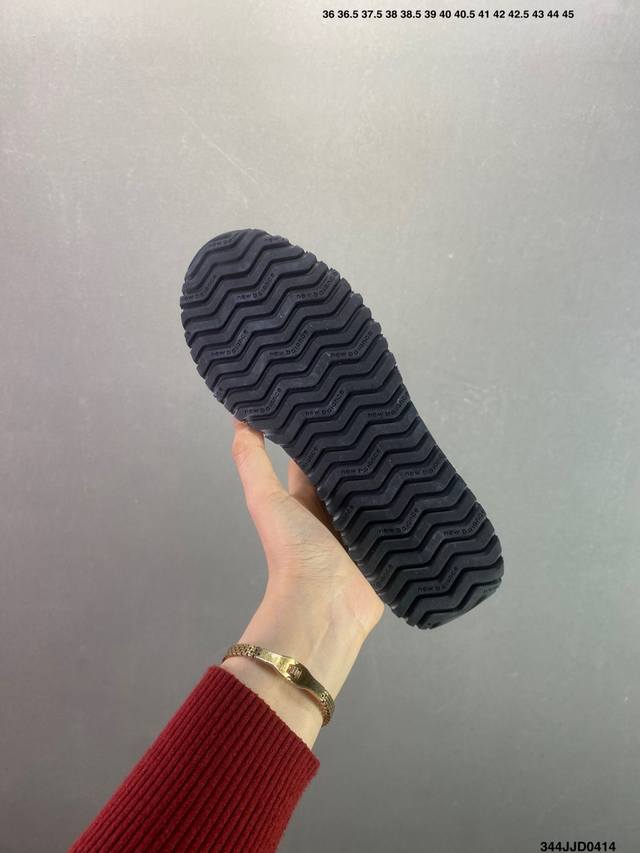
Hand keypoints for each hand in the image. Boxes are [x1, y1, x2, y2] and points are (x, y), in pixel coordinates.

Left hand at [221, 419, 383, 746]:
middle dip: (363, 445)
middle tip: (385, 407)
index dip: (323, 426)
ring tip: (412, 432)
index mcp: (305, 497)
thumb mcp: (266, 500)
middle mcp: (334, 509)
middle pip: (350, 470)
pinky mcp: (387, 543)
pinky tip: (427, 474)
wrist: (324, 606)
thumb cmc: (293, 551)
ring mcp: (363, 527)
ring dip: (390, 470)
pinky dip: (409, 499)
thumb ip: (251, 461)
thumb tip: (239, 413)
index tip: (340, 391)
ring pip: (378, 490)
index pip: (316, 454)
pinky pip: (401, 515)